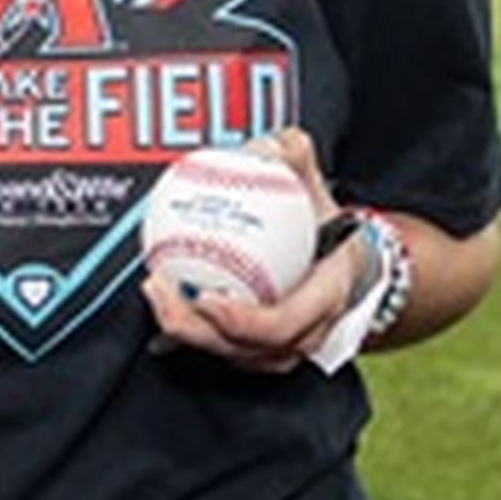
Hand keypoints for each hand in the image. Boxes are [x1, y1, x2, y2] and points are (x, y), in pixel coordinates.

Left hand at [140, 127, 366, 375]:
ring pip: (231, 354)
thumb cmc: (327, 223)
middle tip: (160, 289)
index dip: (242, 320)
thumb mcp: (316, 185)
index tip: (206, 298)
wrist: (346, 258)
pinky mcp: (261, 351)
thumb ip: (294, 158)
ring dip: (186, 331)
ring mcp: (283, 349)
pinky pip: (223, 347)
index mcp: (326, 297)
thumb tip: (272, 145)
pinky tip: (163, 302)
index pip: (282, 324)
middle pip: (245, 349)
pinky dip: (191, 330)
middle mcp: (305, 333)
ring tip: (154, 291)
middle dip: (195, 328)